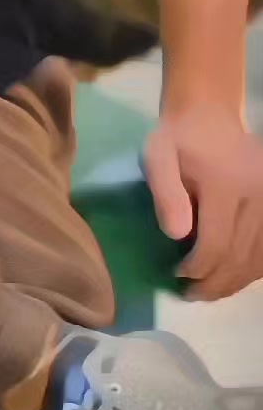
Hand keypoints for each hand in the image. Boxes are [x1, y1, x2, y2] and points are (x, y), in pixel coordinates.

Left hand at [145, 105, 262, 300]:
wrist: (209, 114)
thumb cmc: (178, 139)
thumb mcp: (157, 155)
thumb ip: (165, 193)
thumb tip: (177, 235)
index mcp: (226, 184)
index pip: (216, 244)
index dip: (197, 269)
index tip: (177, 275)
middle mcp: (257, 194)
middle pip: (240, 257)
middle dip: (214, 283)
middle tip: (191, 294)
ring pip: (258, 258)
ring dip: (234, 282)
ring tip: (209, 291)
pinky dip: (252, 269)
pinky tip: (232, 275)